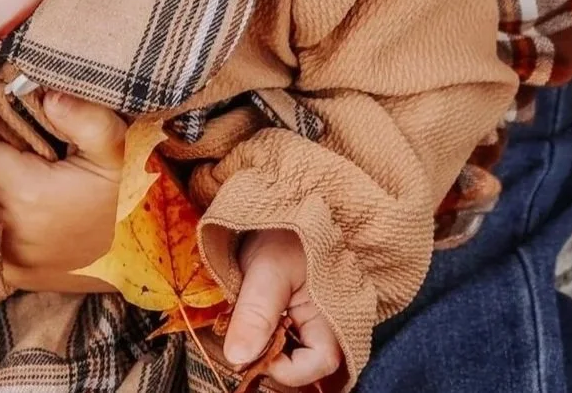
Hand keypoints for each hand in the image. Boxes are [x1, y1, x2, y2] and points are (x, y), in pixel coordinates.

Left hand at [0, 91, 125, 291]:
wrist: (150, 254)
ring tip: (6, 178)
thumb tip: (47, 95)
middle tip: (10, 151)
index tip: (8, 132)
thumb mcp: (118, 145)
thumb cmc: (132, 193)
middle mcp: (8, 232)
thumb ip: (84, 116)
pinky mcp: (11, 277)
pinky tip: (5, 210)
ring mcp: (7, 260)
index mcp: (27, 194)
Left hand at [225, 230, 341, 386]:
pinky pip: (282, 338)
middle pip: (305, 364)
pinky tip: (250, 316)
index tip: (254, 349)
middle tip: (244, 334)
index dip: (288, 367)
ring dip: (265, 345)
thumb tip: (238, 359)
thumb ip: (255, 314)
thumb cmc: (285, 231)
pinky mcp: (296, 314)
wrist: (282, 204)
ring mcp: (312, 320)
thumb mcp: (267, 268)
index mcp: (334, 314)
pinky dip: (263, 334)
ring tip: (247, 318)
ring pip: (290, 353)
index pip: (320, 362)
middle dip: (272, 357)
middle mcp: (328, 323)